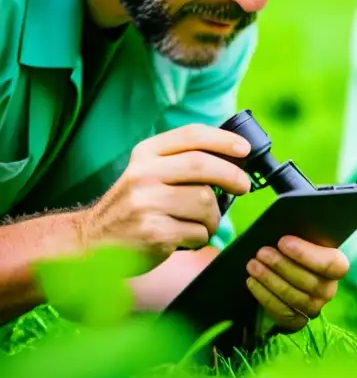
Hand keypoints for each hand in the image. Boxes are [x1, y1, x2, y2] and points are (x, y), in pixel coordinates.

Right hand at [77, 124, 251, 268]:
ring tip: (202, 223)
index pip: (191, 135)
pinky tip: (185, 239)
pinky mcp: (153, 232)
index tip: (245, 149)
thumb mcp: (149, 173)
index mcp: (145, 154)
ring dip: (214, 217)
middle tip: (244, 187)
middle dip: (232, 176)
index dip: (223, 140)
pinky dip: (200, 237)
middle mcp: (143, 174)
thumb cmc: (134, 206)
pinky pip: (198, 232)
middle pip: (202, 165)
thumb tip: (235, 161)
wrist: (91, 241)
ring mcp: (146, 203)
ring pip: (205, 202)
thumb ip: (182, 163)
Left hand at [245, 236, 349, 331]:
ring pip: (292, 297)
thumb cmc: (299, 252)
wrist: (292, 274)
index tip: (283, 242)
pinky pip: (281, 311)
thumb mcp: (305, 241)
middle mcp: (329, 290)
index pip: (331, 264)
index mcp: (337, 267)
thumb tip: (282, 236)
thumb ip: (301, 237)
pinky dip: (264, 296)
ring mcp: (314, 308)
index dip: (306, 254)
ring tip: (253, 264)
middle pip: (308, 282)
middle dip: (281, 265)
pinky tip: (252, 281)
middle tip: (262, 252)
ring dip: (270, 279)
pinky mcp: (297, 321)